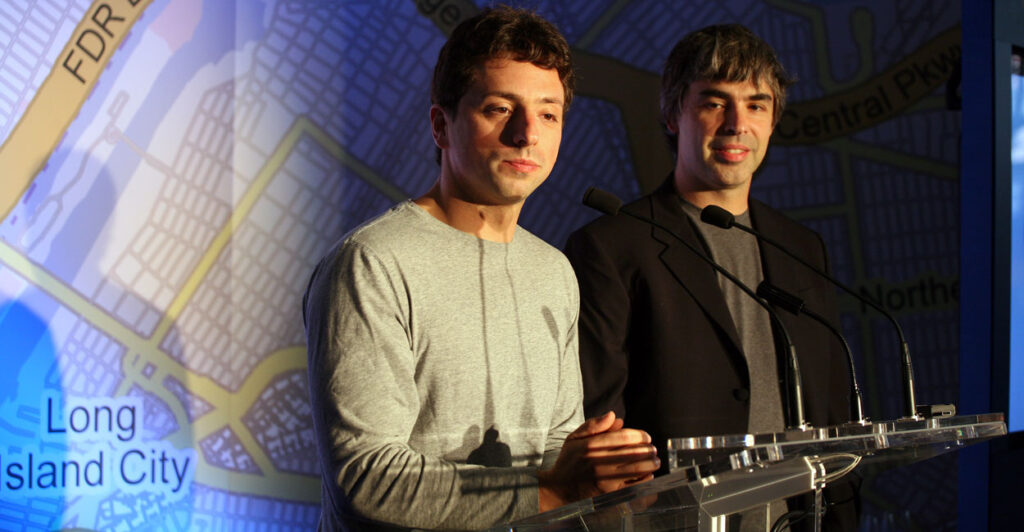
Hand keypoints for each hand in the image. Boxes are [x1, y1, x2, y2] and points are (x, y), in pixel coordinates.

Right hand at [537, 412, 659, 510]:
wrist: (558, 491)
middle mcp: (598, 462)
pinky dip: (645, 480)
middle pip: (634, 452)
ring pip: (637, 469)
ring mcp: (605, 480)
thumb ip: (594, 425)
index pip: (624, 436)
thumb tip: (614, 416)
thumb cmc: (569, 463)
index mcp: (590, 445)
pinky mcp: (609, 495)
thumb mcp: (574, 439)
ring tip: (654, 461)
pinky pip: (634, 486)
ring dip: (650, 464)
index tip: (646, 437)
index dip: (640, 435)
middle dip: (648, 449)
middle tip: (653, 449)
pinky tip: (647, 475)